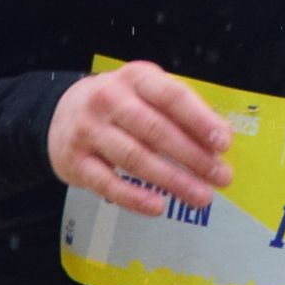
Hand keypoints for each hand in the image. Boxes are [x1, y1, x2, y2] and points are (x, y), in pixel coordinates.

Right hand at [46, 60, 233, 216]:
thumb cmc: (119, 105)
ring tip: (200, 196)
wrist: (60, 113)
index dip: (200, 120)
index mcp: (135, 77)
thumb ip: (180, 111)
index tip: (224, 143)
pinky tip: (158, 207)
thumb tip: (219, 139)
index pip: (171, 96)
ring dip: (172, 180)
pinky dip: (134, 197)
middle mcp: (109, 99)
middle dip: (193, 157)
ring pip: (135, 158)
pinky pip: (108, 183)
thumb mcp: (146, 93)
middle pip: (156, 130)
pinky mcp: (75, 161)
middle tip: (221, 177)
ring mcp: (89, 130)